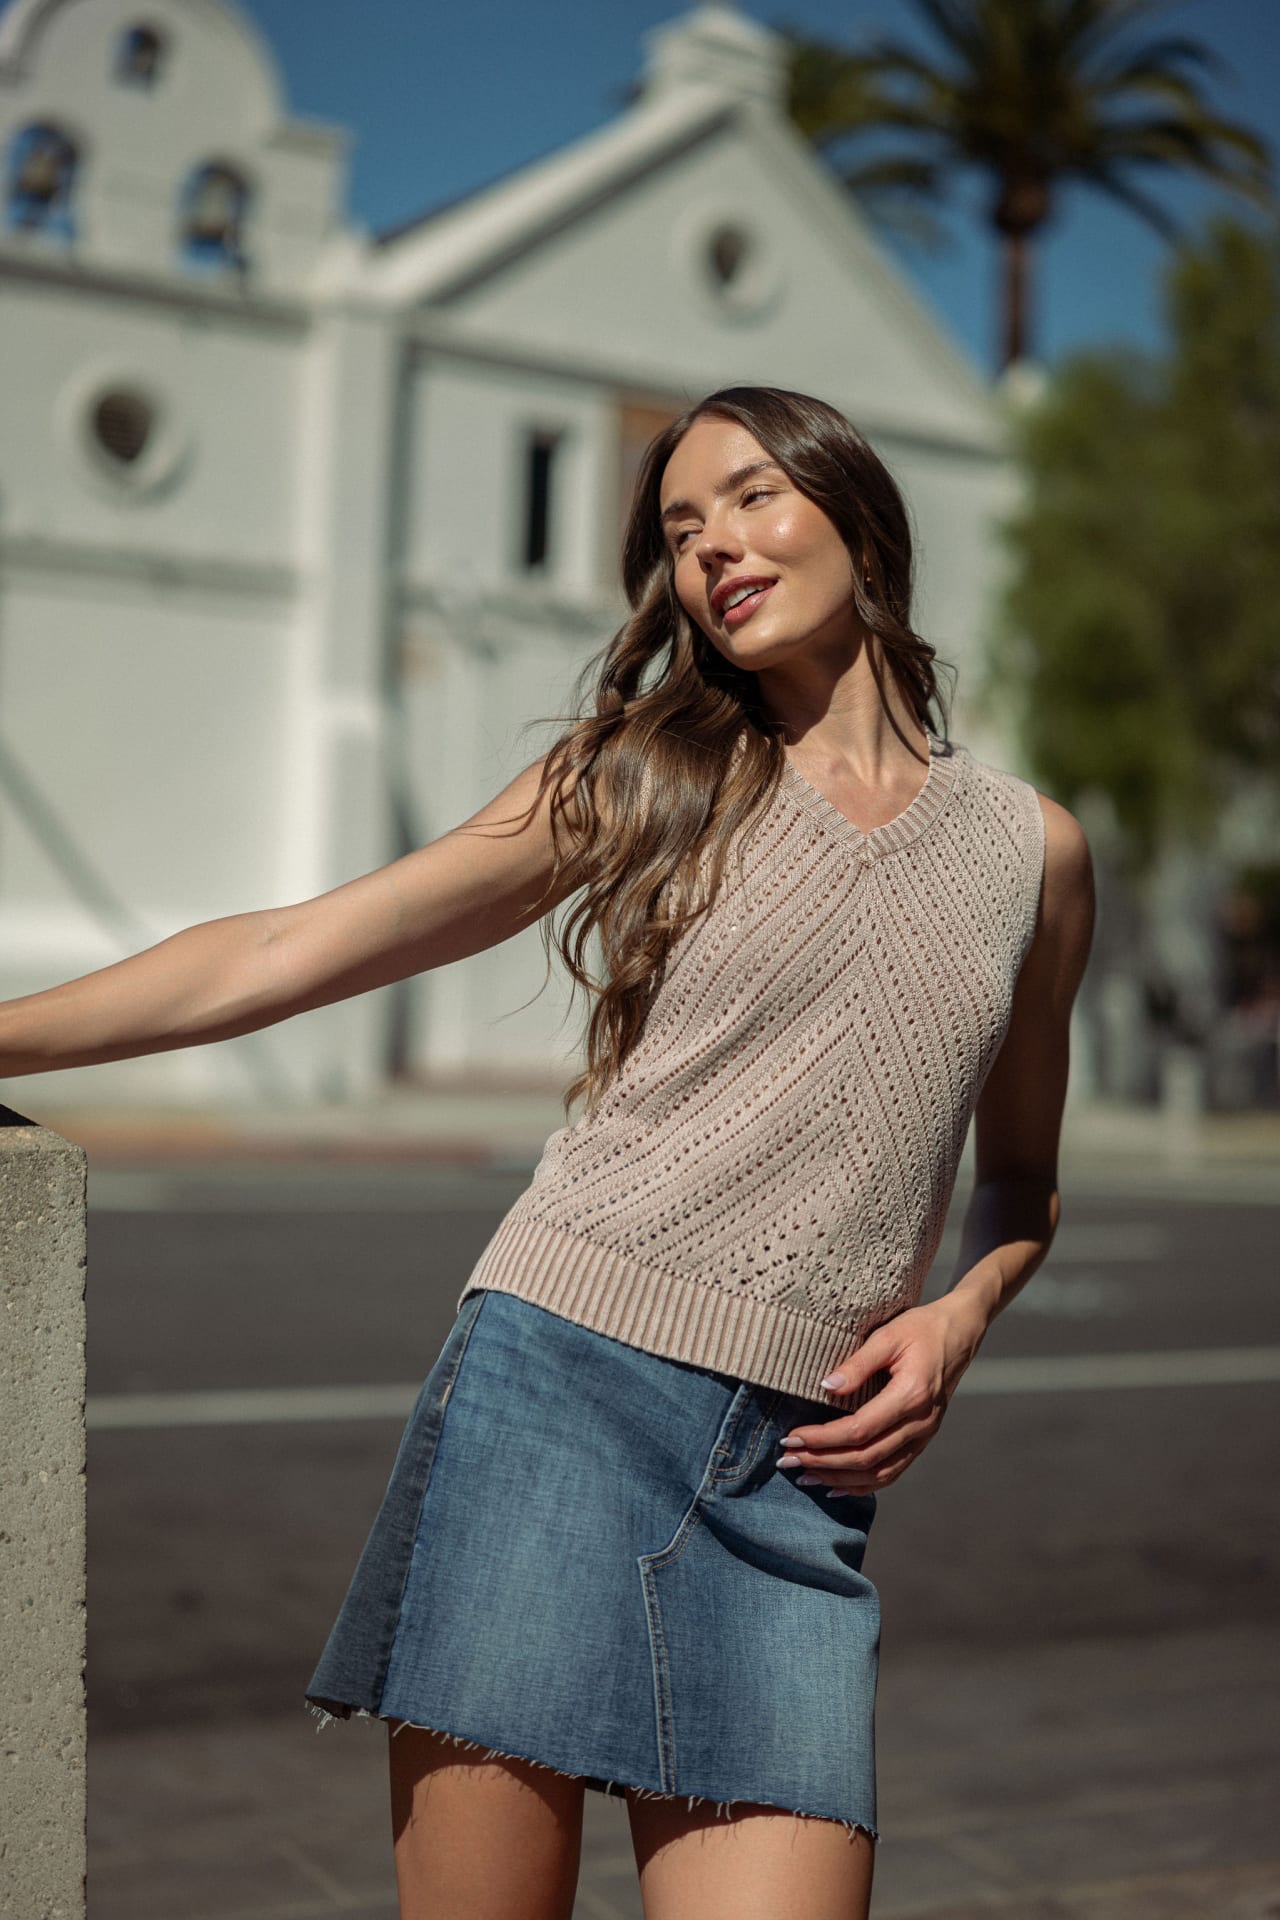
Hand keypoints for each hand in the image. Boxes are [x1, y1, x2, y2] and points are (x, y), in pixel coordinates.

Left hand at [775, 1295, 986, 1494]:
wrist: (960, 1333)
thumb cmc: (922, 1328)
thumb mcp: (888, 1335)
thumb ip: (857, 1364)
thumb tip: (826, 1387)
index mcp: (911, 1396)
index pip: (858, 1430)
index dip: (822, 1439)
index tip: (791, 1438)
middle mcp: (921, 1423)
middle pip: (866, 1457)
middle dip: (823, 1462)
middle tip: (787, 1460)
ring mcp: (925, 1435)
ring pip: (879, 1472)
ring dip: (840, 1479)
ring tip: (805, 1477)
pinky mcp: (923, 1439)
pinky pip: (893, 1471)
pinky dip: (864, 1485)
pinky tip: (838, 1486)